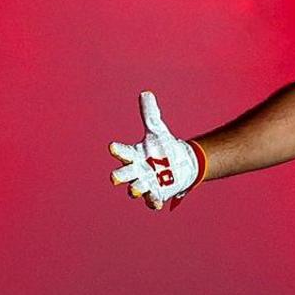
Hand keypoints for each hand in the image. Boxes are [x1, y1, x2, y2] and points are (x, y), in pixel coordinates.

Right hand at [108, 90, 202, 209]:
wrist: (182, 164)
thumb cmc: (165, 147)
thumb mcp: (158, 130)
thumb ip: (150, 114)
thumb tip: (146, 92)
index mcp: (135, 155)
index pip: (122, 152)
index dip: (117, 150)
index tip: (112, 146)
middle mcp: (137, 171)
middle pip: (122, 175)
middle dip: (119, 176)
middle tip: (115, 177)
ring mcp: (146, 184)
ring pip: (135, 190)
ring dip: (135, 189)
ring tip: (136, 188)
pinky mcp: (157, 194)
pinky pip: (151, 201)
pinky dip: (152, 201)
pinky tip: (156, 200)